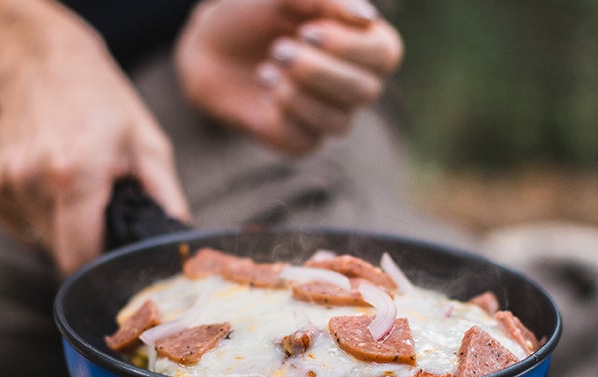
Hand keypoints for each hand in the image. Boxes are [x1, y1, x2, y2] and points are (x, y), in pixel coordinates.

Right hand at [0, 0, 189, 273]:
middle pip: (59, 252)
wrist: (40, 63)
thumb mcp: (149, 146)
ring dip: (60, 224)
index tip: (114, 256)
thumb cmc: (103, 104)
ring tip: (72, 183)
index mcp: (74, 174)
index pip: (79, 260)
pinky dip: (35, 212)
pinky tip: (45, 178)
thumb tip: (177, 249)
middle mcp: (29, 180)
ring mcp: (0, 182)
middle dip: (84, 241)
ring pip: (39, 238)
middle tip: (99, 207)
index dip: (100, 267)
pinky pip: (17, 223)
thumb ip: (167, 204)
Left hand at [175, 0, 402, 154]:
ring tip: (265, 68)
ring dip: (298, 94)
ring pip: (338, 123)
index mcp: (363, 43)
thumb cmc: (255, 14)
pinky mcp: (300, 140)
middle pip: (366, 92)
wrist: (212, 47)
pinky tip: (264, 88)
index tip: (307, 30)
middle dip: (318, 71)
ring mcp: (329, 115)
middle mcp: (354, 84)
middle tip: (278, 49)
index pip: (385, 54)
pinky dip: (281, 113)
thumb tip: (368, 19)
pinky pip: (304, 141)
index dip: (350, 47)